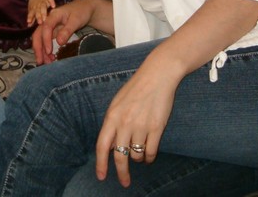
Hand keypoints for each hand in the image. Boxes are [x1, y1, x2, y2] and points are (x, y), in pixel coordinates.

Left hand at [27, 0, 55, 26]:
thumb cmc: (35, 4)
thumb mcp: (32, 10)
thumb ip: (31, 18)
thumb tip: (29, 26)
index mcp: (33, 8)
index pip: (31, 13)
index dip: (30, 17)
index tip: (28, 21)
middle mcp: (38, 5)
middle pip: (38, 11)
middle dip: (38, 16)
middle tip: (40, 22)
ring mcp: (43, 1)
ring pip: (43, 6)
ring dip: (44, 12)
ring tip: (45, 18)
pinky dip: (52, 2)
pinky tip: (53, 6)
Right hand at [31, 0, 98, 63]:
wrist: (85, 8)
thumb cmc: (81, 12)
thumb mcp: (76, 20)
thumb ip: (67, 30)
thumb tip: (59, 42)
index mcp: (54, 15)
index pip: (46, 27)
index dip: (46, 40)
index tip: (49, 52)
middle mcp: (49, 20)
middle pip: (38, 34)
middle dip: (38, 48)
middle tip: (40, 61)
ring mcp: (50, 26)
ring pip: (41, 38)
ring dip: (41, 51)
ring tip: (47, 62)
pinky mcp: (53, 31)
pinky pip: (47, 41)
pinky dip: (46, 49)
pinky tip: (50, 57)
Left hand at [95, 48, 180, 187]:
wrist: (157, 75)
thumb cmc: (136, 88)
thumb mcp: (118, 103)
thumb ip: (113, 123)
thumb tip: (113, 146)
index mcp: (112, 116)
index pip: (102, 145)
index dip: (100, 163)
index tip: (101, 176)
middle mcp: (125, 123)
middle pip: (120, 156)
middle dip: (122, 173)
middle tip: (125, 182)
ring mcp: (141, 126)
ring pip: (136, 155)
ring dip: (138, 159)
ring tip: (140, 154)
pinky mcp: (157, 128)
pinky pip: (151, 152)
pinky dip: (149, 157)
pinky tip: (149, 155)